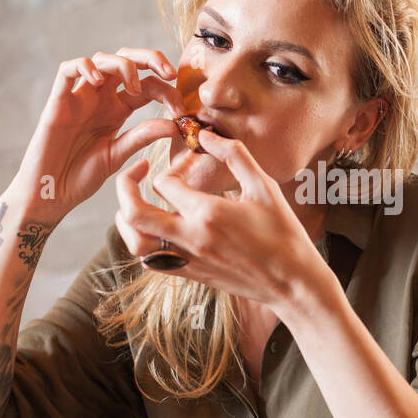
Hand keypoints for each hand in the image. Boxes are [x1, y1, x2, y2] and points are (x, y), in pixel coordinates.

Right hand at [12, 49, 187, 219]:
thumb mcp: (117, 155)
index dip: (168, 91)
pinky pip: (66, 70)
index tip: (182, 111)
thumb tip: (175, 125)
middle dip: (150, 59)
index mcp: (118, 110)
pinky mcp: (57, 102)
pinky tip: (98, 80)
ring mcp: (79, 97)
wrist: (50, 194)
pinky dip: (84, 66)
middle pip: (126, 61)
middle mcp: (100, 98)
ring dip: (122, 65)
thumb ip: (142, 136)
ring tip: (133, 87)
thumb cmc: (80, 177)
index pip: (148, 86)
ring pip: (101, 59)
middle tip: (169, 73)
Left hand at [113, 129, 330, 311]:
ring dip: (128, 219)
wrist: (292, 282)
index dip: (173, 166)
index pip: (165, 182)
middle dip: (125, 187)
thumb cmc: (283, 233)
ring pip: (136, 242)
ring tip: (135, 203)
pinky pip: (151, 262)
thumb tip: (206, 135)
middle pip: (135, 213)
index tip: (190, 163)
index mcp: (208, 213)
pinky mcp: (191, 275)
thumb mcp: (264, 187)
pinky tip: (157, 229)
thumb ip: (234, 155)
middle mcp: (191, 238)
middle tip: (134, 172)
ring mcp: (188, 260)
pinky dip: (144, 243)